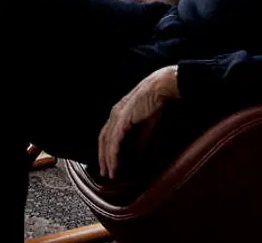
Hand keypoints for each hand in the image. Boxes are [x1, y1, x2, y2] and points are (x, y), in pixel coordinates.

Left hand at [97, 65, 179, 179]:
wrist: (158, 88)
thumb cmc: (154, 102)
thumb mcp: (146, 123)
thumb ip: (141, 136)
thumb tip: (138, 150)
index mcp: (118, 113)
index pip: (107, 134)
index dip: (106, 149)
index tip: (108, 163)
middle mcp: (114, 114)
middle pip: (103, 139)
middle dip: (102, 157)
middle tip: (105, 172)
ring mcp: (116, 116)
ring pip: (107, 142)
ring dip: (107, 159)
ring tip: (109, 173)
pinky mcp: (122, 120)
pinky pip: (114, 141)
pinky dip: (113, 154)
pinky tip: (114, 164)